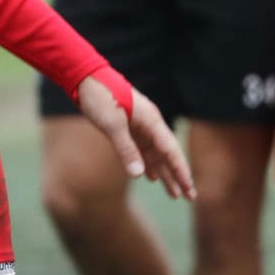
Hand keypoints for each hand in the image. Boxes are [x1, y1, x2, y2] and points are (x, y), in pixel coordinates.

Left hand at [76, 76, 195, 200]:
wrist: (84, 77)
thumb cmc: (100, 97)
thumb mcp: (112, 124)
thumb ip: (125, 149)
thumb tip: (138, 174)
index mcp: (151, 120)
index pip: (171, 150)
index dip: (181, 170)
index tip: (189, 189)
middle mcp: (149, 124)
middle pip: (167, 154)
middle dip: (178, 176)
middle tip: (190, 197)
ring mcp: (138, 126)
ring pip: (155, 154)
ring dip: (164, 173)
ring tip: (174, 194)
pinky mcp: (127, 127)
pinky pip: (142, 149)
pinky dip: (148, 163)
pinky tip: (152, 177)